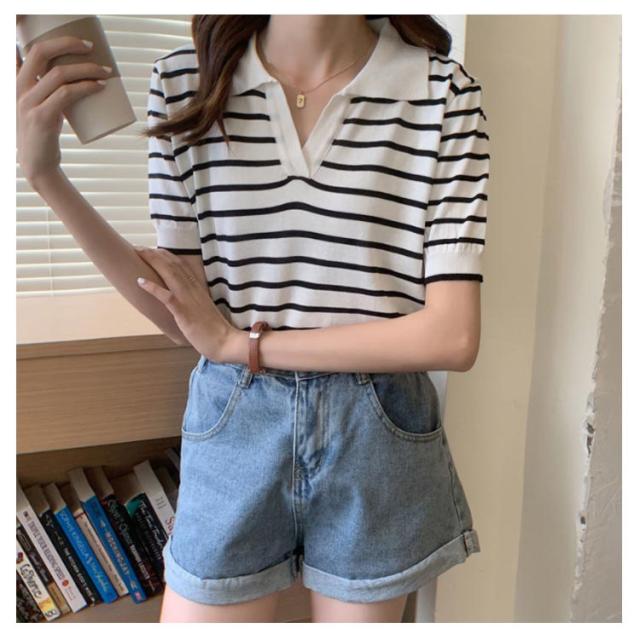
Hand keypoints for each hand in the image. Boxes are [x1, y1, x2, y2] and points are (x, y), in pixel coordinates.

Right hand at [16, 34, 110, 183]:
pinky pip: (66, 95)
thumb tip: (74, 73)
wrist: (37, 165)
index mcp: (14, 80)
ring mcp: (27, 102)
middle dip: (67, 43)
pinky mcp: (41, 118)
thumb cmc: (43, 133)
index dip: (22, 24)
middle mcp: (16, 87)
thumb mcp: (39, 105)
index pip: (17, 47)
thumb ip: (48, 88)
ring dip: (86, 68)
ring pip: (58, 74)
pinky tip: (99, 86)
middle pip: (40, 51)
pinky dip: (86, 87)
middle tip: (90, 46)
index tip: (51, 22)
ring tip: (106, 71)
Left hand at [134, 247, 236, 361]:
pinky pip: (166, 296)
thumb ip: (194, 301)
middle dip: (154, 254)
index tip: (153, 249)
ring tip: (138, 253)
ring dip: (152, 262)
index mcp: (198, 287)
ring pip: (169, 274)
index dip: (166, 255)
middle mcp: (193, 288)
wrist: (224, 341)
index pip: (181, 265)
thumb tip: (184, 300)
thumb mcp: (203, 309)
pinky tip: (140, 280)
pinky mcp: (183, 311)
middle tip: (139, 247)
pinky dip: (152, 287)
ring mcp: (188, 299)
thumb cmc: (214, 329)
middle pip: (172, 265)